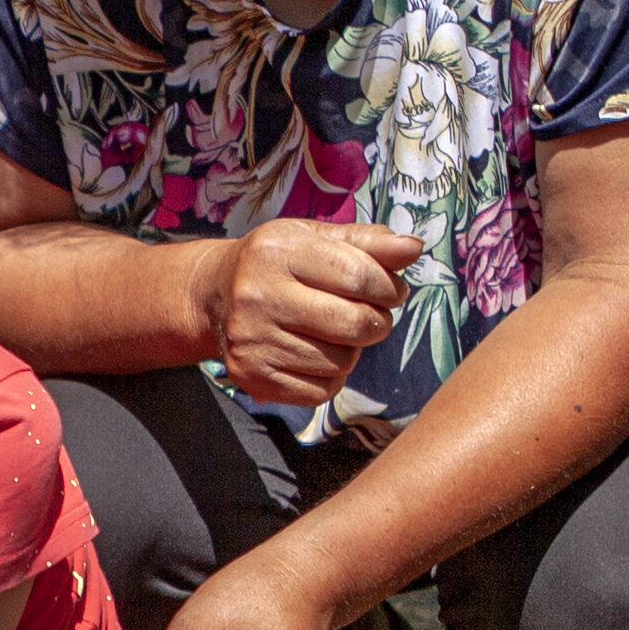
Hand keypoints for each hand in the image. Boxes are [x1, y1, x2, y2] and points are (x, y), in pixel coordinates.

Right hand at [210, 219, 423, 414]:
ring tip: (335, 332)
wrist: (215, 296)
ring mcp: (251, 341)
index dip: (388, 287)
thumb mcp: (317, 239)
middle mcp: (257, 296)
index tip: (389, 290)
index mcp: (277, 252)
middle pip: (354, 324)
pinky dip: (331, 376)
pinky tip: (316, 354)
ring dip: (352, 350)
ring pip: (342, 362)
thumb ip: (368, 242)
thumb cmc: (279, 263)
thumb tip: (413, 248)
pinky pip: (322, 390)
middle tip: (370, 315)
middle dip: (377, 321)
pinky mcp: (252, 376)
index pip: (358, 276)